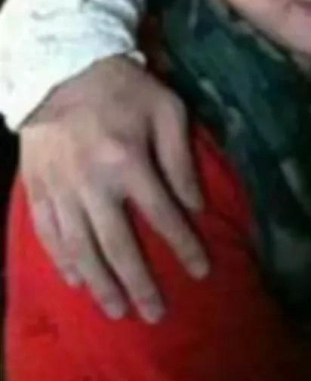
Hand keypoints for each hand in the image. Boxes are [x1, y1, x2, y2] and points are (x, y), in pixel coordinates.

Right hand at [20, 56, 208, 322]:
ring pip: (81, 249)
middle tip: (155, 314)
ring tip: (118, 310)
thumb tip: (196, 205)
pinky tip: (77, 281)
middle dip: (140, 283)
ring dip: (101, 284)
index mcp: (129, 162)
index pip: (162, 216)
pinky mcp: (38, 187)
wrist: (62, 66)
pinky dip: (64, 261)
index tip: (201, 271)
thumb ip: (182, 158)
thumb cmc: (124, 88)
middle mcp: (93, 184)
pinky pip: (49, 234)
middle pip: (119, 246)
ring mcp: (61, 189)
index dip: (183, 246)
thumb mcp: (167, 109)